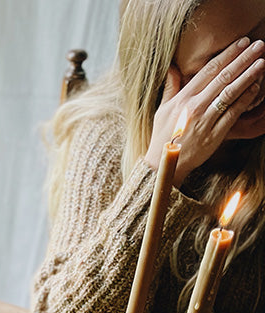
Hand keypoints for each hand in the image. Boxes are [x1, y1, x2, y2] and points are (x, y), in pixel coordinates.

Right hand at [145, 37, 264, 185]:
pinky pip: (233, 113)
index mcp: (183, 98)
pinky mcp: (214, 135)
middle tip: (259, 45)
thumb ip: (170, 87)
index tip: (242, 43)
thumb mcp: (162, 110)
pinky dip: (245, 99)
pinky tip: (255, 87)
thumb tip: (172, 67)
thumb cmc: (162, 137)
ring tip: (262, 62)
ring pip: (230, 92)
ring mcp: (206, 120)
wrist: (163, 165)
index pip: (209, 70)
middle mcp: (195, 106)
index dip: (227, 54)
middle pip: (223, 77)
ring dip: (248, 76)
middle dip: (243, 59)